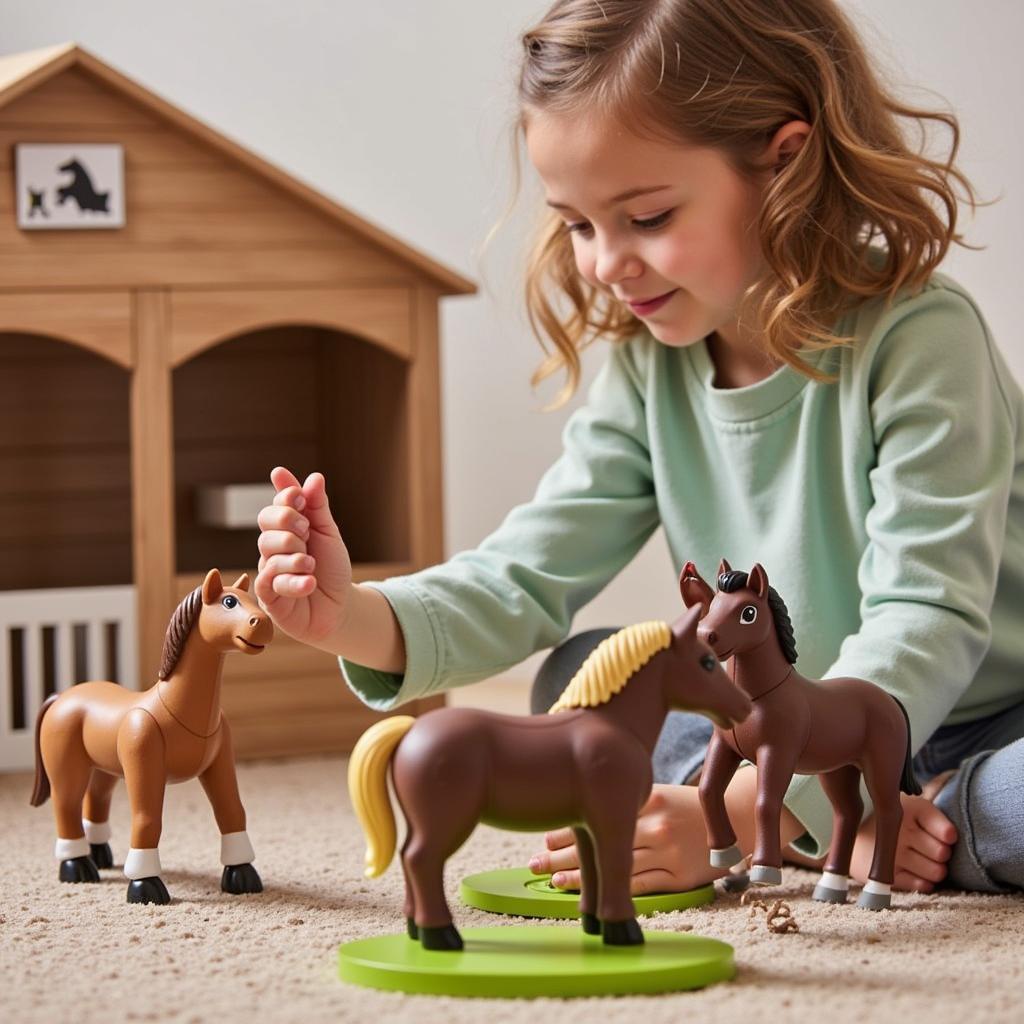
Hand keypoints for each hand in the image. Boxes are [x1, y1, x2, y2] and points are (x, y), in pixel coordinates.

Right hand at [255, 467, 352, 646]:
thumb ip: (318, 508)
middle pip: (266, 523)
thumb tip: (313, 476)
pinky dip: (294, 581)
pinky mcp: (269, 596)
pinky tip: (310, 582)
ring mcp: (269, 571)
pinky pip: (271, 581)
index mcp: (287, 530)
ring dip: (295, 555)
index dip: (286, 497)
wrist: (340, 608)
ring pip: (268, 551)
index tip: (300, 497)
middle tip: (307, 534)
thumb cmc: (332, 570)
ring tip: (312, 565)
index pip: (276, 505)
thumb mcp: (329, 535)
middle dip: (289, 523)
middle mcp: (274, 548)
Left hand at [527, 785, 722, 895]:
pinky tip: (588, 897)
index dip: (568, 825)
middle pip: (601, 839)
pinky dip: (611, 891)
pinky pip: (639, 886)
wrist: (739, 819)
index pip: (598, 811)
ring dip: (579, 874)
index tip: (541, 836)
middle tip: (532, 863)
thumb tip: (577, 804)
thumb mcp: (656, 791)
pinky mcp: (680, 878)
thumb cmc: (687, 805)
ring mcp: (668, 852)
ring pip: (614, 865)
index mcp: (648, 796)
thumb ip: (625, 797)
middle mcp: (656, 824)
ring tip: (549, 880)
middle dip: (562, 852)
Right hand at [850, 790, 957, 892]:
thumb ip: (936, 817)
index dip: (948, 836)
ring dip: (933, 869)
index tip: (941, 835)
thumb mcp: (913, 808)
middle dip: (941, 853)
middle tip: (928, 848)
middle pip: (943, 853)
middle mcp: (898, 829)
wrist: (855, 840)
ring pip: (937, 872)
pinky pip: (923, 885)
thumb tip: (954, 835)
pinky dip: (923, 881)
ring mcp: (891, 853)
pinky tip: (913, 871)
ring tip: (921, 860)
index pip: (947, 832)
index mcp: (908, 808)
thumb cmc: (895, 824)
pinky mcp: (887, 874)